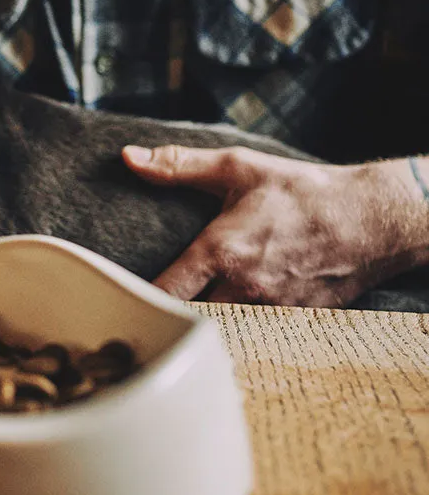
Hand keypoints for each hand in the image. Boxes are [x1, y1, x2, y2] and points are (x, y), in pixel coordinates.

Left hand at [121, 144, 428, 306]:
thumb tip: (129, 157)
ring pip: (224, 333)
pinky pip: (258, 336)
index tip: (120, 302)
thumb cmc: (302, 190)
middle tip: (150, 315)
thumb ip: (177, 166)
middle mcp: (244, 287)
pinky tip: (234, 318)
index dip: (138, 300)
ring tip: (188, 319)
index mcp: (222, 251)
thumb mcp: (237, 167)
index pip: (165, 291)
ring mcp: (272, 310)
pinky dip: (243, 330)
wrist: (374, 218)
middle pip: (191, 321)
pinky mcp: (296, 322)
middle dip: (171, 320)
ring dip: (206, 326)